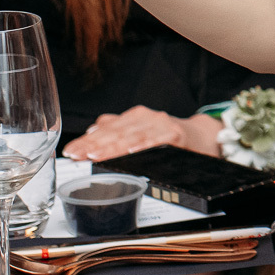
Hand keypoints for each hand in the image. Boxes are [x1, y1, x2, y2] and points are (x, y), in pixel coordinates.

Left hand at [62, 106, 222, 160]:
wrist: (204, 137)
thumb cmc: (170, 137)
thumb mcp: (142, 132)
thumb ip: (119, 130)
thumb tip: (92, 132)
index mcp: (134, 118)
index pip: (105, 129)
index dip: (86, 140)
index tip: (70, 151)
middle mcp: (145, 118)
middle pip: (115, 132)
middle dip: (93, 145)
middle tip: (76, 155)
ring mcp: (161, 125)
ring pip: (132, 136)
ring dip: (112, 147)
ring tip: (95, 156)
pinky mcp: (176, 134)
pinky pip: (157, 140)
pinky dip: (144, 146)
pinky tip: (131, 152)